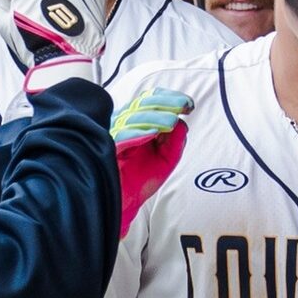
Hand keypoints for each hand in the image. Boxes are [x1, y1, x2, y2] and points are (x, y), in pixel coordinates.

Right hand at [111, 87, 193, 236]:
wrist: (127, 200)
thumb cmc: (143, 177)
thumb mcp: (167, 158)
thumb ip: (176, 141)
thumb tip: (182, 122)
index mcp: (137, 121)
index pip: (150, 99)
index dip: (169, 97)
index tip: (188, 104)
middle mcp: (124, 123)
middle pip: (143, 103)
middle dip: (166, 103)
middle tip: (183, 106)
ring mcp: (114, 133)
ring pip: (133, 117)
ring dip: (155, 117)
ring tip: (172, 121)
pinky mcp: (108, 148)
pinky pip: (121, 136)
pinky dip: (137, 133)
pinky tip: (152, 133)